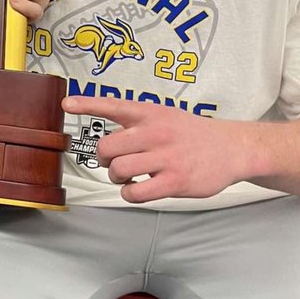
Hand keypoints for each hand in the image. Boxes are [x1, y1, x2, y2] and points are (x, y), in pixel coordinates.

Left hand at [62, 96, 243, 203]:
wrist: (232, 148)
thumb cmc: (192, 134)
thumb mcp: (165, 115)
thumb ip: (137, 121)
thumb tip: (107, 137)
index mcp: (150, 113)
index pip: (112, 105)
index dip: (87, 104)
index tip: (66, 104)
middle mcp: (155, 132)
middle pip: (106, 146)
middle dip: (103, 158)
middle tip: (113, 161)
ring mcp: (165, 157)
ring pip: (118, 170)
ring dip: (116, 178)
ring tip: (127, 177)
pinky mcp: (175, 181)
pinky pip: (136, 193)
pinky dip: (129, 194)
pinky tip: (137, 190)